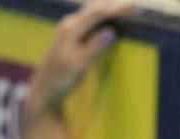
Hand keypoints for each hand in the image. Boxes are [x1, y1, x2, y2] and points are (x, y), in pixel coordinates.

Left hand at [23, 1, 134, 124]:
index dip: (117, 9)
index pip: (98, 13)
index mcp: (71, 29)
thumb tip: (112, 31)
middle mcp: (69, 24)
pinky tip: (108, 19)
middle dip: (114, 5)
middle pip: (95, 8)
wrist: (44, 88)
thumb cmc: (61, 78)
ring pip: (91, 12)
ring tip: (124, 9)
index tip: (135, 8)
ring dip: (108, 9)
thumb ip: (94, 46)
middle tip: (134, 7)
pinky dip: (102, 17)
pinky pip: (89, 20)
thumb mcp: (79, 64)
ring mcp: (68, 28)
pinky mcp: (70, 35)